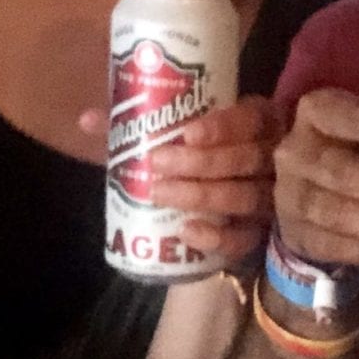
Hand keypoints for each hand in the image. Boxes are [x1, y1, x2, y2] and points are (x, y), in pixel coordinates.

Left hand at [84, 97, 282, 265]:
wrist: (225, 201)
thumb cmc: (197, 156)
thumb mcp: (176, 135)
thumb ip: (137, 127)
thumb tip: (87, 120)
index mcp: (258, 124)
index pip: (250, 120)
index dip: (223, 126)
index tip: (186, 133)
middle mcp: (271, 159)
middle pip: (248, 159)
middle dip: (201, 162)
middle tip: (158, 162)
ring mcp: (270, 198)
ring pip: (246, 197)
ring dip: (202, 195)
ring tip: (160, 193)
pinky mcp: (261, 233)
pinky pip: (245, 238)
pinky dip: (217, 237)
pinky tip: (187, 232)